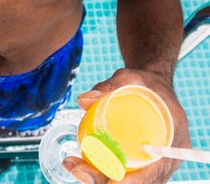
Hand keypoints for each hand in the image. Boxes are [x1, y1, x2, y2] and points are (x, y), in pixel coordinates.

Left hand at [63, 68, 190, 183]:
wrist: (155, 86)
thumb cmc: (146, 82)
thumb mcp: (130, 77)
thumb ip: (108, 86)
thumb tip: (83, 100)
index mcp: (175, 135)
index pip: (158, 168)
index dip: (137, 181)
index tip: (112, 181)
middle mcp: (169, 155)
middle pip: (142, 181)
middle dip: (108, 182)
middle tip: (80, 170)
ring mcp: (156, 162)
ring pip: (132, 181)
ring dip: (103, 179)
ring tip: (76, 167)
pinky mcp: (143, 162)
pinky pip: (128, 174)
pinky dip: (105, 173)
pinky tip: (82, 164)